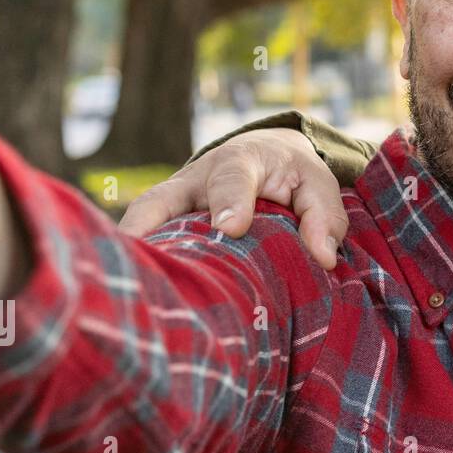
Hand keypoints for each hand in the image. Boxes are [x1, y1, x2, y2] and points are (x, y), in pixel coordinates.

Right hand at [119, 127, 347, 269]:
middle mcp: (195, 179)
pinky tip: (132, 299)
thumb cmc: (292, 174)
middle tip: (157, 264)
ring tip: (128, 288)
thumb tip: (324, 258)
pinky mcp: (160, 222)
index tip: (232, 228)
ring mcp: (171, 202)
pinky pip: (140, 240)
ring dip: (132, 250)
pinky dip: (135, 263)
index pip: (232, 180)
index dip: (230, 202)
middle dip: (152, 226)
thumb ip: (323, 215)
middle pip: (162, 199)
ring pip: (140, 221)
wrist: (264, 154)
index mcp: (240, 161)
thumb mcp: (317, 184)